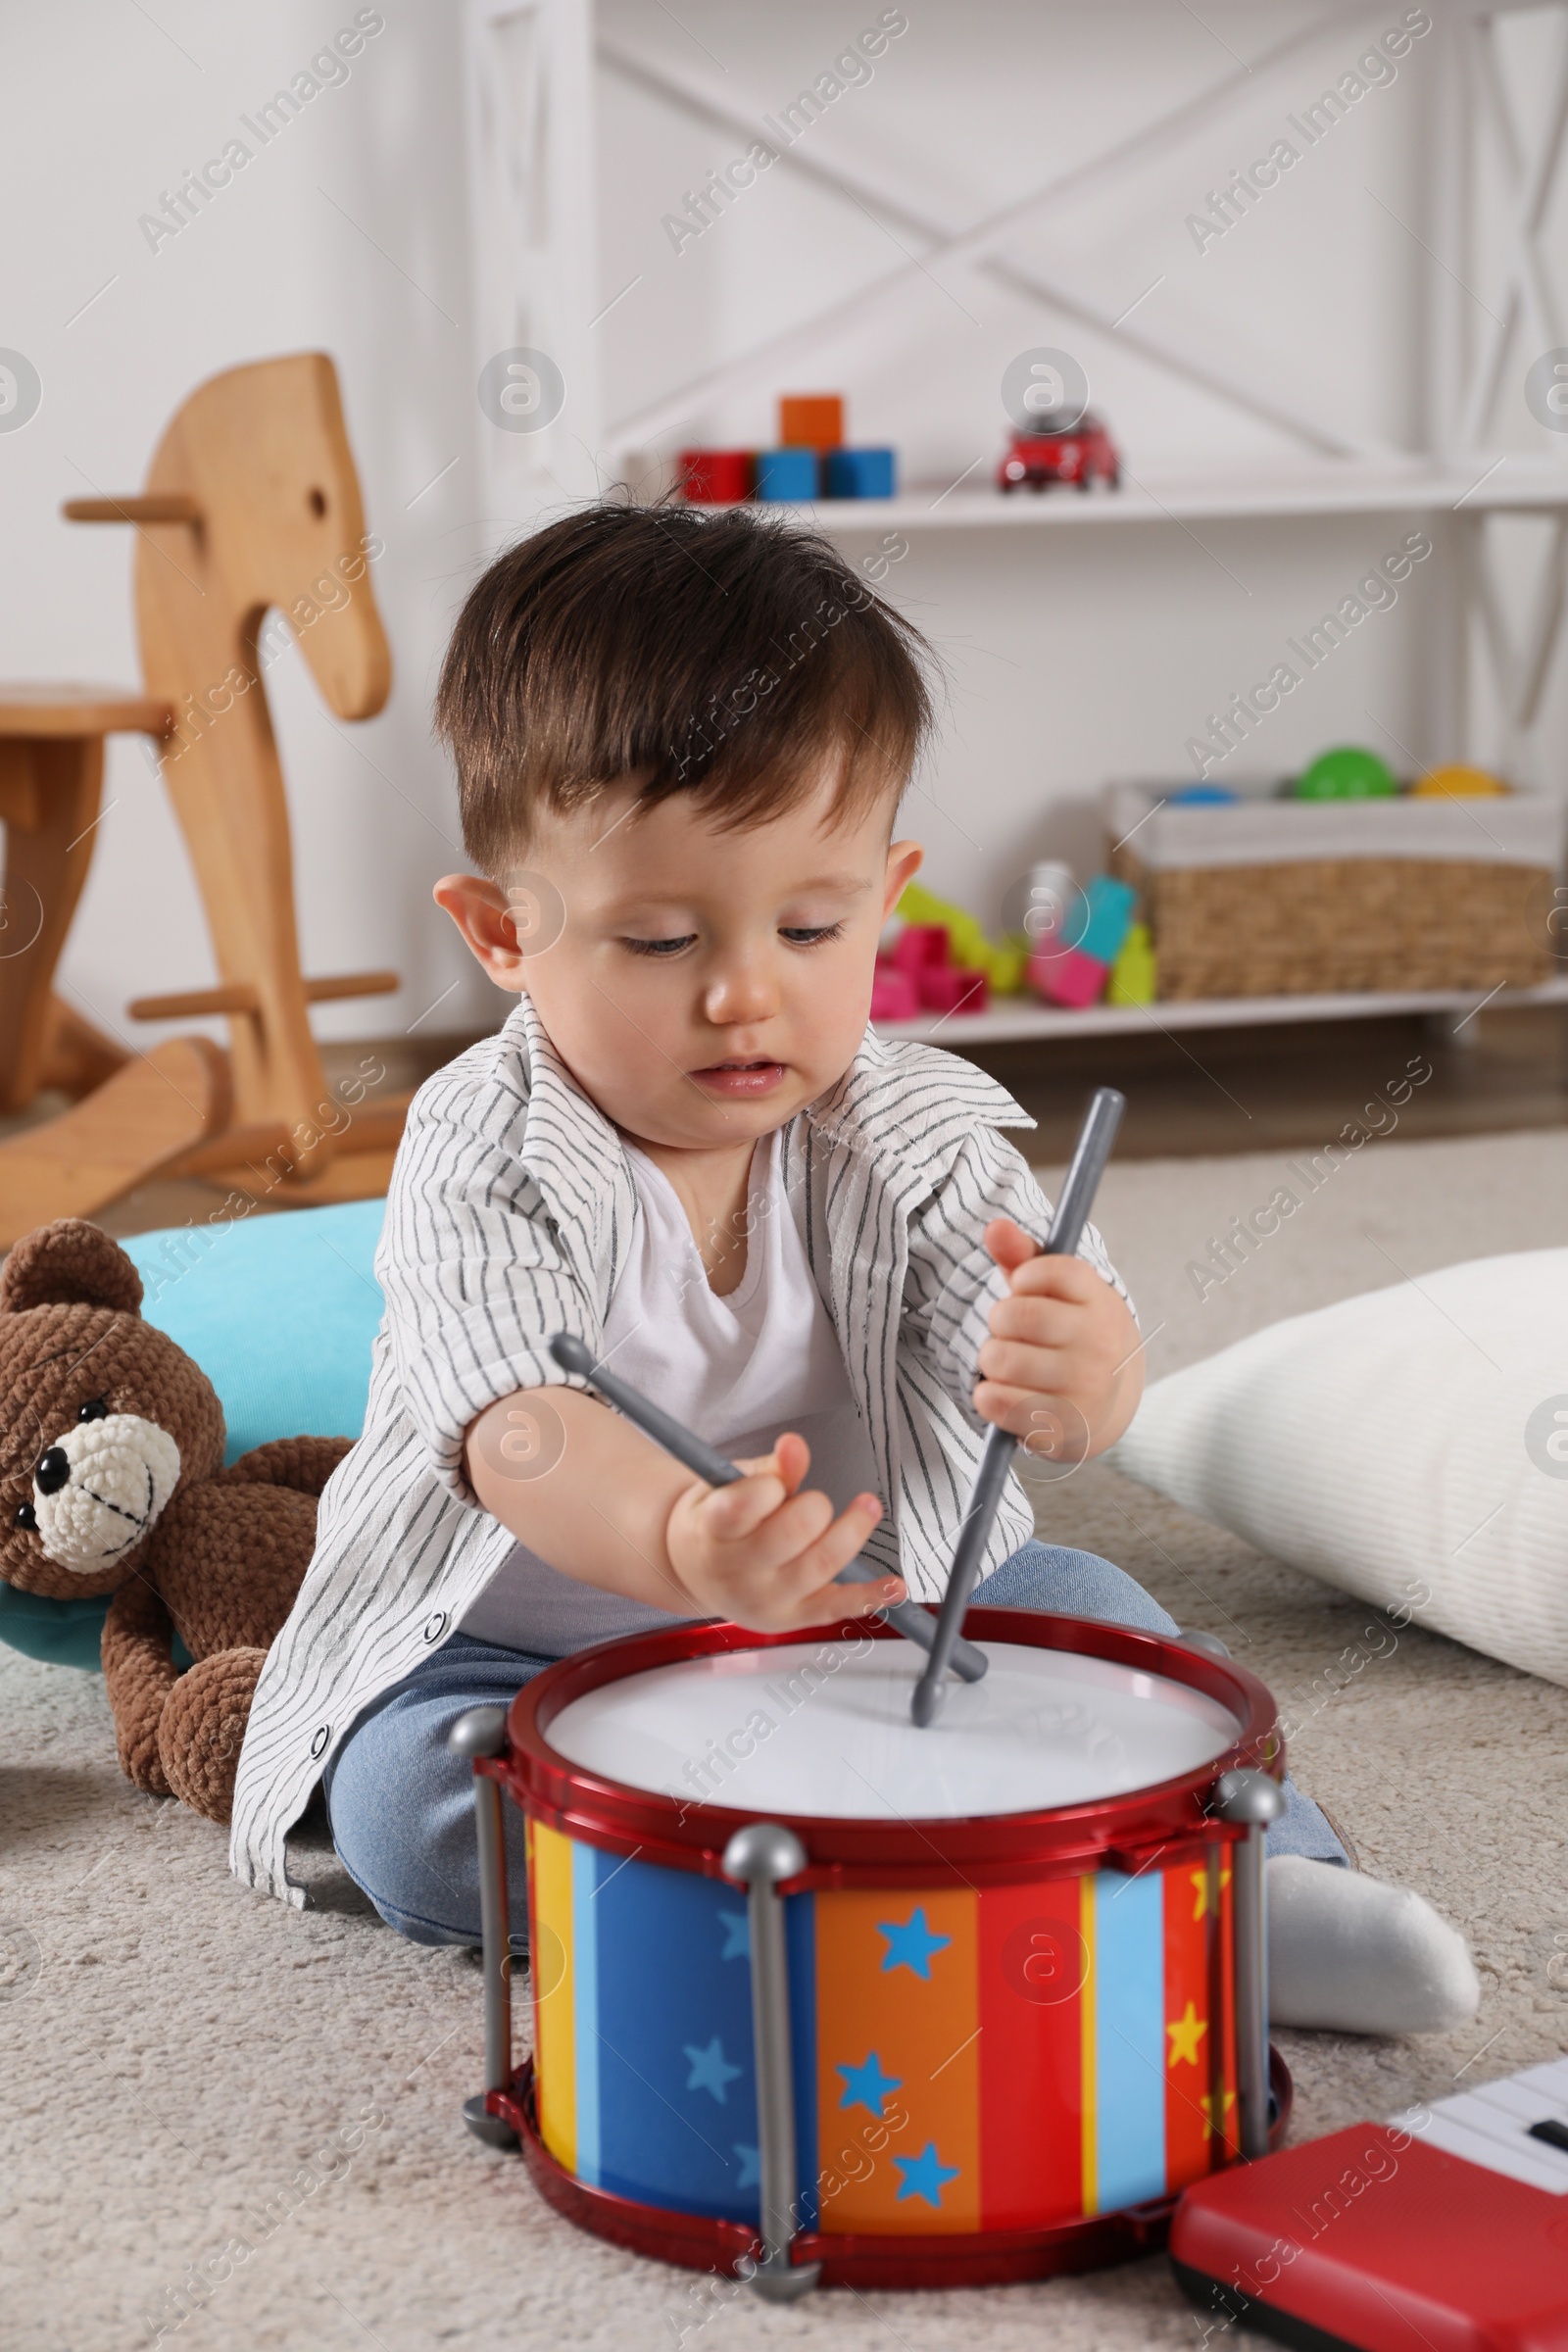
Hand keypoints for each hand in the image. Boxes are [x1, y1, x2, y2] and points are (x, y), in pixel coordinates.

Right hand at [665, 1431, 898, 1631]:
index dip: (768, 1487)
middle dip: (814, 1507)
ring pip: (820, 1564)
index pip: (743, 1505)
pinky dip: (871, 1596)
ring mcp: (765, 1599)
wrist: (695, 1573)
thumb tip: (795, 1445)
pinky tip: (896, 1586)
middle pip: (792, 1534)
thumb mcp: (729, 1487)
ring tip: (867, 1506)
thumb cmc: (715, 1522)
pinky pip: (837, 1607)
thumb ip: (769, 1468)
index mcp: (712, 1529)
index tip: (773, 1485)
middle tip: (812, 1501)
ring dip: (852, 1531)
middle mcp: (736, 1570)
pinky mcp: (791, 1618)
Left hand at [974, 1218, 1142, 1461]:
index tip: (1023, 1290)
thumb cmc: (1067, 1334)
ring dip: (990, 1361)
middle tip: (1009, 1332)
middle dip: (997, 1322)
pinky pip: (996, 1402)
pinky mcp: (1062, 1424)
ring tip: (1006, 1363)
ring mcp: (1085, 1386)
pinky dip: (986, 1396)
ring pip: (1001, 1359)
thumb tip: (995, 1227)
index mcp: (1098, 1300)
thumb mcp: (1053, 1292)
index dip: (1022, 1279)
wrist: (1106, 1402)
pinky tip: (1001, 1392)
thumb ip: (1022, 1257)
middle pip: (1015, 1316)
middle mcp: (1099, 1342)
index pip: (1049, 1270)